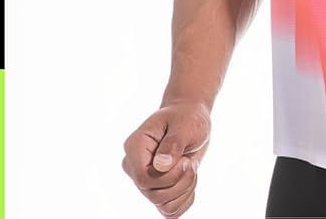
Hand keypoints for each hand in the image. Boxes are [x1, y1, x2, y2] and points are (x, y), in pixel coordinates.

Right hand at [121, 99, 210, 215]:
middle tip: (189, 162)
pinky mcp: (158, 190)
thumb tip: (160, 166)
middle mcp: (134, 167)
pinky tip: (190, 180)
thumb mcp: (184, 124)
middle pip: (154, 195)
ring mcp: (145, 181)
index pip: (143, 179)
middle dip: (180, 182)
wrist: (190, 118)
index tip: (185, 160)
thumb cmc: (187, 117)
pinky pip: (169, 211)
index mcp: (135, 147)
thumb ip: (173, 143)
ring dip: (185, 190)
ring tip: (190, 168)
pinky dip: (185, 199)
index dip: (169, 177)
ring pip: (163, 205)